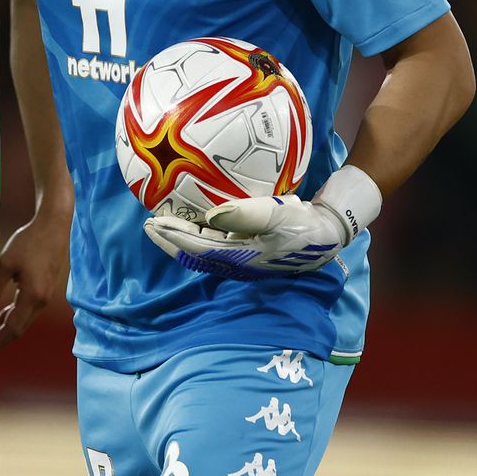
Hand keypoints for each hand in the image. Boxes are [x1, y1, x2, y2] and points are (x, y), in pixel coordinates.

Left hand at [0, 208, 69, 347]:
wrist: (54, 227)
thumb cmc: (28, 242)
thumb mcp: (5, 265)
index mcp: (33, 296)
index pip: (14, 328)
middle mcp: (43, 301)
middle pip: (21, 328)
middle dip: (3, 338)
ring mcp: (47, 296)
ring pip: (26, 320)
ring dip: (9, 325)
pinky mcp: (47, 290)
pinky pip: (31, 310)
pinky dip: (17, 314)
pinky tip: (3, 313)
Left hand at [143, 193, 347, 276]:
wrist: (327, 234)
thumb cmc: (304, 225)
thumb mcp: (278, 215)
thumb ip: (245, 215)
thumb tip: (211, 215)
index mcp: (239, 257)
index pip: (196, 247)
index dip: (172, 236)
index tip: (152, 222)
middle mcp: (235, 261)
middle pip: (193, 252)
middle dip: (169, 239)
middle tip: (148, 223)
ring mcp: (241, 256)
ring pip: (202, 248)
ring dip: (182, 236)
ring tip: (164, 222)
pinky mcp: (248, 248)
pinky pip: (215, 241)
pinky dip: (199, 232)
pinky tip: (194, 219)